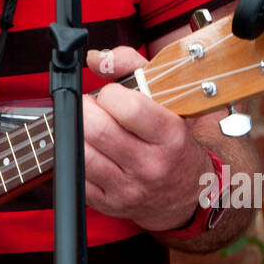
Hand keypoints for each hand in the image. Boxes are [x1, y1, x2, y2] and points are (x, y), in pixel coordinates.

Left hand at [83, 47, 212, 232]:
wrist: (189, 193)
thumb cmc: (174, 140)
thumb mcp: (168, 98)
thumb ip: (131, 66)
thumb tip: (95, 59)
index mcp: (170, 137)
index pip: (130, 109)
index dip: (111, 94)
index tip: (112, 95)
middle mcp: (150, 166)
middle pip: (98, 130)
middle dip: (86, 110)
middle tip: (92, 108)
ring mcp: (128, 188)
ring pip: (81, 154)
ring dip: (76, 133)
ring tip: (88, 127)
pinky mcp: (109, 204)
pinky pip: (76, 176)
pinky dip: (75, 157)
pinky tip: (88, 149)